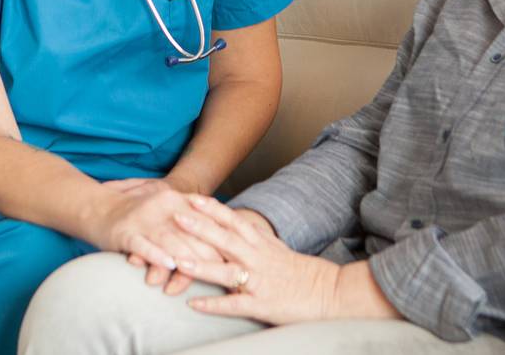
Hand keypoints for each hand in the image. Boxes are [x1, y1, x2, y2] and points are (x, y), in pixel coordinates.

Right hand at [90, 178, 224, 291]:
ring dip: (188, 258)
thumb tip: (222, 242)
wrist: (98, 209)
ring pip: (171, 240)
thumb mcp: (166, 213)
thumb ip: (191, 223)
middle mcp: (162, 206)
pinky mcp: (126, 232)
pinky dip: (157, 256)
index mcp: (175, 199)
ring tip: (205, 274)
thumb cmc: (138, 215)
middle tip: (229, 275)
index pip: (205, 220)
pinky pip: (144, 245)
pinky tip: (168, 267)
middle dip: (212, 255)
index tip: (241, 259)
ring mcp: (143, 218)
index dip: (224, 240)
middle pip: (193, 232)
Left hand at [173, 194, 343, 325]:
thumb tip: (236, 223)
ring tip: (178, 261)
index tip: (192, 198)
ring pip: (226, 271)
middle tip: (176, 215)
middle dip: (200, 227)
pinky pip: (234, 305)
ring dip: (201, 266)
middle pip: (226, 240)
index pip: (234, 222)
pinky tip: (194, 304)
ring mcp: (259, 282)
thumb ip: (256, 237)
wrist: (328, 293)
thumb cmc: (301, 272)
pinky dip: (214, 305)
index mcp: (261, 244)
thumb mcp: (278, 247)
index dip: (213, 209)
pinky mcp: (262, 305)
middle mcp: (258, 259)